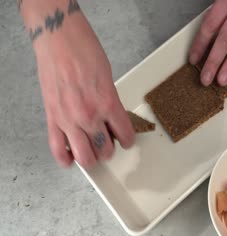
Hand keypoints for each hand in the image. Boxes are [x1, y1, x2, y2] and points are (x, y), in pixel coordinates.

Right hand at [33, 12, 134, 168]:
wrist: (59, 39)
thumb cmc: (85, 52)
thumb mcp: (109, 79)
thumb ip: (111, 103)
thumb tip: (111, 120)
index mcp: (109, 104)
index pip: (125, 135)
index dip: (127, 140)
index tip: (126, 140)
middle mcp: (90, 116)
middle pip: (104, 150)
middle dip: (109, 150)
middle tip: (108, 144)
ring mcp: (69, 120)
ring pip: (84, 157)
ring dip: (91, 157)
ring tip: (93, 151)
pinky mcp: (52, 118)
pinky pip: (58, 149)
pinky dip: (66, 159)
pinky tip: (71, 159)